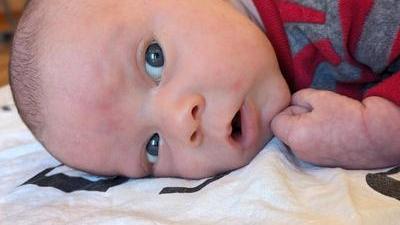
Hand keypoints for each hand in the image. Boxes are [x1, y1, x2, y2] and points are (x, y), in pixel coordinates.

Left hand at [271, 89, 386, 168]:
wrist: (377, 136)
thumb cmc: (347, 115)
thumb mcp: (319, 97)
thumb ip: (298, 98)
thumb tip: (292, 103)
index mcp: (294, 137)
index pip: (275, 121)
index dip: (288, 110)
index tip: (305, 107)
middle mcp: (299, 152)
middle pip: (286, 131)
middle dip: (296, 119)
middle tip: (318, 113)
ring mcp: (310, 160)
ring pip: (298, 139)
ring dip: (306, 128)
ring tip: (327, 122)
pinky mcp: (322, 162)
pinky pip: (310, 146)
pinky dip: (315, 138)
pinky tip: (332, 132)